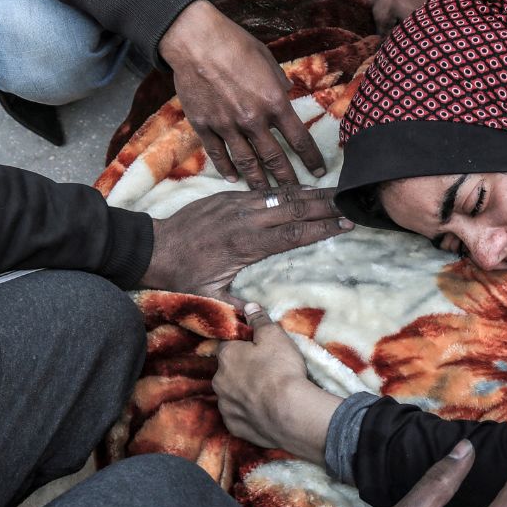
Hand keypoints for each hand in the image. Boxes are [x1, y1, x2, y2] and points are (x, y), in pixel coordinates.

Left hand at [140, 185, 352, 306]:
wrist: (153, 249)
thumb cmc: (183, 277)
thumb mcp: (209, 297)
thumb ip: (237, 306)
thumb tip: (262, 317)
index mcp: (246, 245)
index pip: (294, 234)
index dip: (323, 228)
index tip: (347, 224)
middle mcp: (246, 220)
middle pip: (295, 208)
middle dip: (326, 204)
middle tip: (352, 200)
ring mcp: (237, 204)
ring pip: (281, 194)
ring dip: (311, 193)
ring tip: (336, 191)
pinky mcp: (228, 196)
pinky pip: (264, 190)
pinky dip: (287, 189)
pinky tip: (303, 189)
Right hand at [159, 0, 326, 188]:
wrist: (195, 40)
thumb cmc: (235, 44)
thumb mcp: (268, 61)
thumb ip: (279, 84)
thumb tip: (287, 94)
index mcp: (274, 102)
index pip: (300, 139)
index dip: (312, 159)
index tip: (319, 172)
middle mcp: (253, 120)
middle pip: (275, 159)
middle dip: (288, 179)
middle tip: (296, 193)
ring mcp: (226, 125)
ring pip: (247, 163)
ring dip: (259, 182)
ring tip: (268, 196)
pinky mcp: (204, 126)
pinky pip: (218, 155)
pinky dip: (227, 170)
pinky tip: (234, 180)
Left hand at [213, 303, 342, 460]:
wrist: (289, 412)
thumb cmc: (281, 369)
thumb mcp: (275, 336)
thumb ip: (260, 320)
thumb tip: (248, 306)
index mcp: (226, 356)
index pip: (227, 345)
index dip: (242, 346)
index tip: (256, 350)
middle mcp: (219, 381)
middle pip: (227, 372)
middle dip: (241, 371)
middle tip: (265, 373)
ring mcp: (225, 406)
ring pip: (231, 395)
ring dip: (243, 394)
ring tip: (266, 395)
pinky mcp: (234, 427)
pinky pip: (238, 417)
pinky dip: (248, 414)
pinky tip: (264, 413)